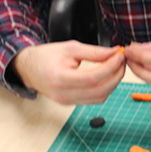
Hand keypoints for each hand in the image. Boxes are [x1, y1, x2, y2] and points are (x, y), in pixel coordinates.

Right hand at [11, 42, 125, 104]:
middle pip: (100, 91)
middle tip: (122, 61)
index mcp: (60, 78)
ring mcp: (67, 102)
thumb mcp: (70, 47)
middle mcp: (63, 94)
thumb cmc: (46, 56)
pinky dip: (105, 89)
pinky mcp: (71, 104)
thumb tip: (114, 52)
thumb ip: (94, 51)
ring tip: (116, 67)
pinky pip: (94, 99)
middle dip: (116, 76)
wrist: (29, 69)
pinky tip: (108, 76)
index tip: (120, 56)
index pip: (93, 78)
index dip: (111, 67)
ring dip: (113, 83)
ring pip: (100, 98)